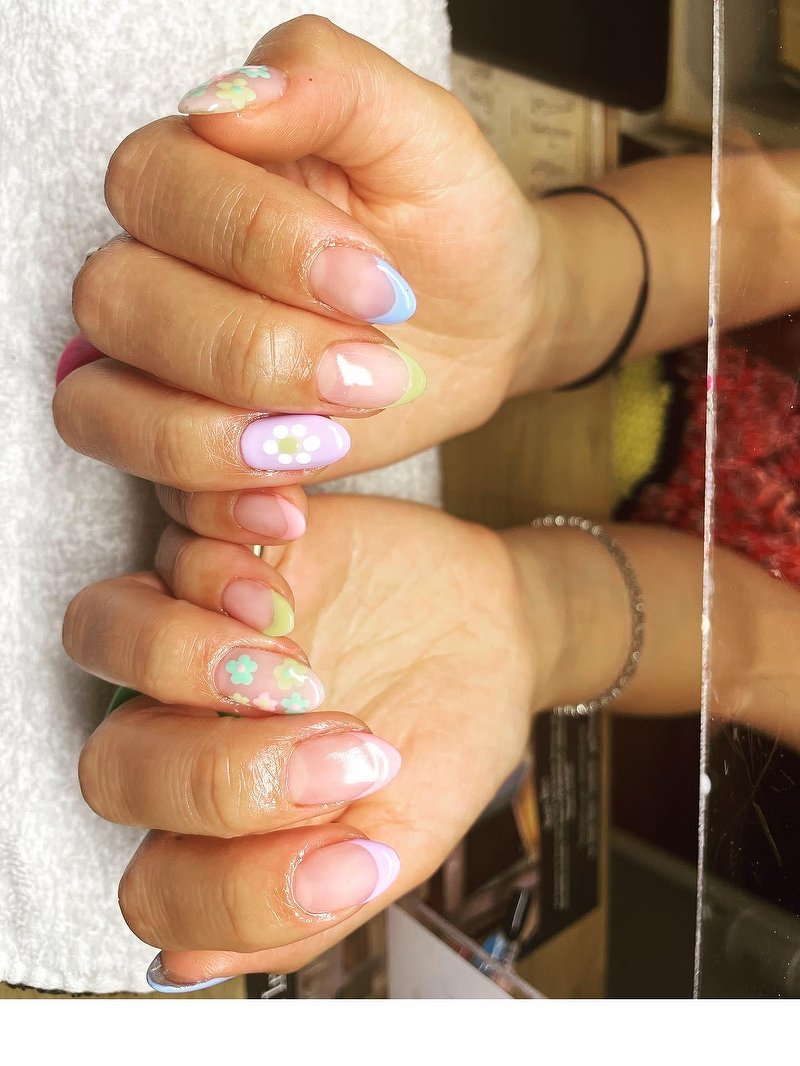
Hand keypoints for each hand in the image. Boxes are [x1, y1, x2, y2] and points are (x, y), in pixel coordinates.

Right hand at [54, 15, 550, 546]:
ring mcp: (159, 361)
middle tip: (372, 370)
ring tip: (338, 432)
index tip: (377, 283)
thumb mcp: (422, 137)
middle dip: (253, 349)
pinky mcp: (188, 438)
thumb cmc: (450, 225)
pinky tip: (292, 509)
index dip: (259, 244)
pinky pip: (142, 482)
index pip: (158, 190)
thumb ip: (331, 83)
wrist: (483, 323)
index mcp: (199, 169)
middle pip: (118, 302)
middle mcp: (156, 261)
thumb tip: (220, 104)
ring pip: (101, 403)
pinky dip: (211, 503)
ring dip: (220, 433)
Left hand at [66, 494, 555, 986]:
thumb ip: (307, 904)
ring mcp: (198, 624)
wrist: (497, 639)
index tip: (358, 851)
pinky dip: (215, 529)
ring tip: (288, 642)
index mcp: (216, 822)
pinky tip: (289, 533)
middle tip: (333, 745)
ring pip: (104, 628)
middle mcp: (185, 724)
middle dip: (218, 772)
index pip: (156, 886)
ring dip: (184, 649)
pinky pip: (171, 513)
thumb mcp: (403, 838)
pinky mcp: (232, 537)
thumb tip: (186, 966)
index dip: (239, 890)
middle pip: (113, 763)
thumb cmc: (445, 738)